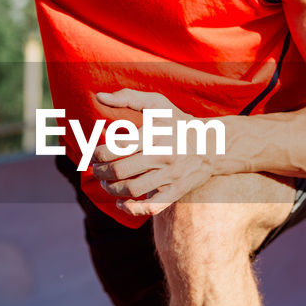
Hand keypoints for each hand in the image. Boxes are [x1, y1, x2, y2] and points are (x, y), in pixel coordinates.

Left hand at [90, 89, 215, 217]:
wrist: (214, 143)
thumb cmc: (178, 122)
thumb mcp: (157, 103)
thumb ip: (127, 97)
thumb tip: (98, 96)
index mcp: (155, 133)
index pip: (116, 147)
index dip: (96, 154)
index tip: (91, 155)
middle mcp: (163, 155)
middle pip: (120, 170)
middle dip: (100, 172)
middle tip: (95, 170)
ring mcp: (171, 175)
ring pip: (132, 189)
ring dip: (111, 189)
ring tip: (106, 183)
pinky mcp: (177, 190)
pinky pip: (152, 207)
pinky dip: (132, 209)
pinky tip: (122, 203)